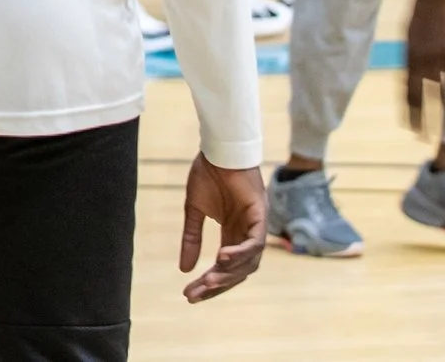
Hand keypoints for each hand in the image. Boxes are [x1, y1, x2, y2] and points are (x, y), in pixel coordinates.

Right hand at [179, 156, 265, 302]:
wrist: (218, 148)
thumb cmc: (208, 174)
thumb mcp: (194, 211)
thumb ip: (191, 238)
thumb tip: (183, 269)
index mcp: (233, 234)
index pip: (224, 269)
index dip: (208, 283)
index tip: (189, 294)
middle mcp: (247, 235)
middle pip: (237, 272)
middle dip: (216, 286)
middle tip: (194, 295)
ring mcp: (256, 226)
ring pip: (249, 263)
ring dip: (228, 274)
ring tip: (207, 281)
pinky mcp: (260, 215)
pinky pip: (254, 242)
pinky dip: (240, 253)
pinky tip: (221, 258)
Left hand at [403, 0, 444, 135]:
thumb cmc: (422, 11)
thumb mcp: (410, 33)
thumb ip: (410, 52)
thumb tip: (409, 65)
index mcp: (407, 56)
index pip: (405, 89)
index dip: (407, 108)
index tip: (407, 125)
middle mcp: (417, 60)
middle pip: (417, 95)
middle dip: (419, 117)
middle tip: (420, 137)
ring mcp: (435, 57)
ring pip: (438, 91)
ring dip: (442, 112)